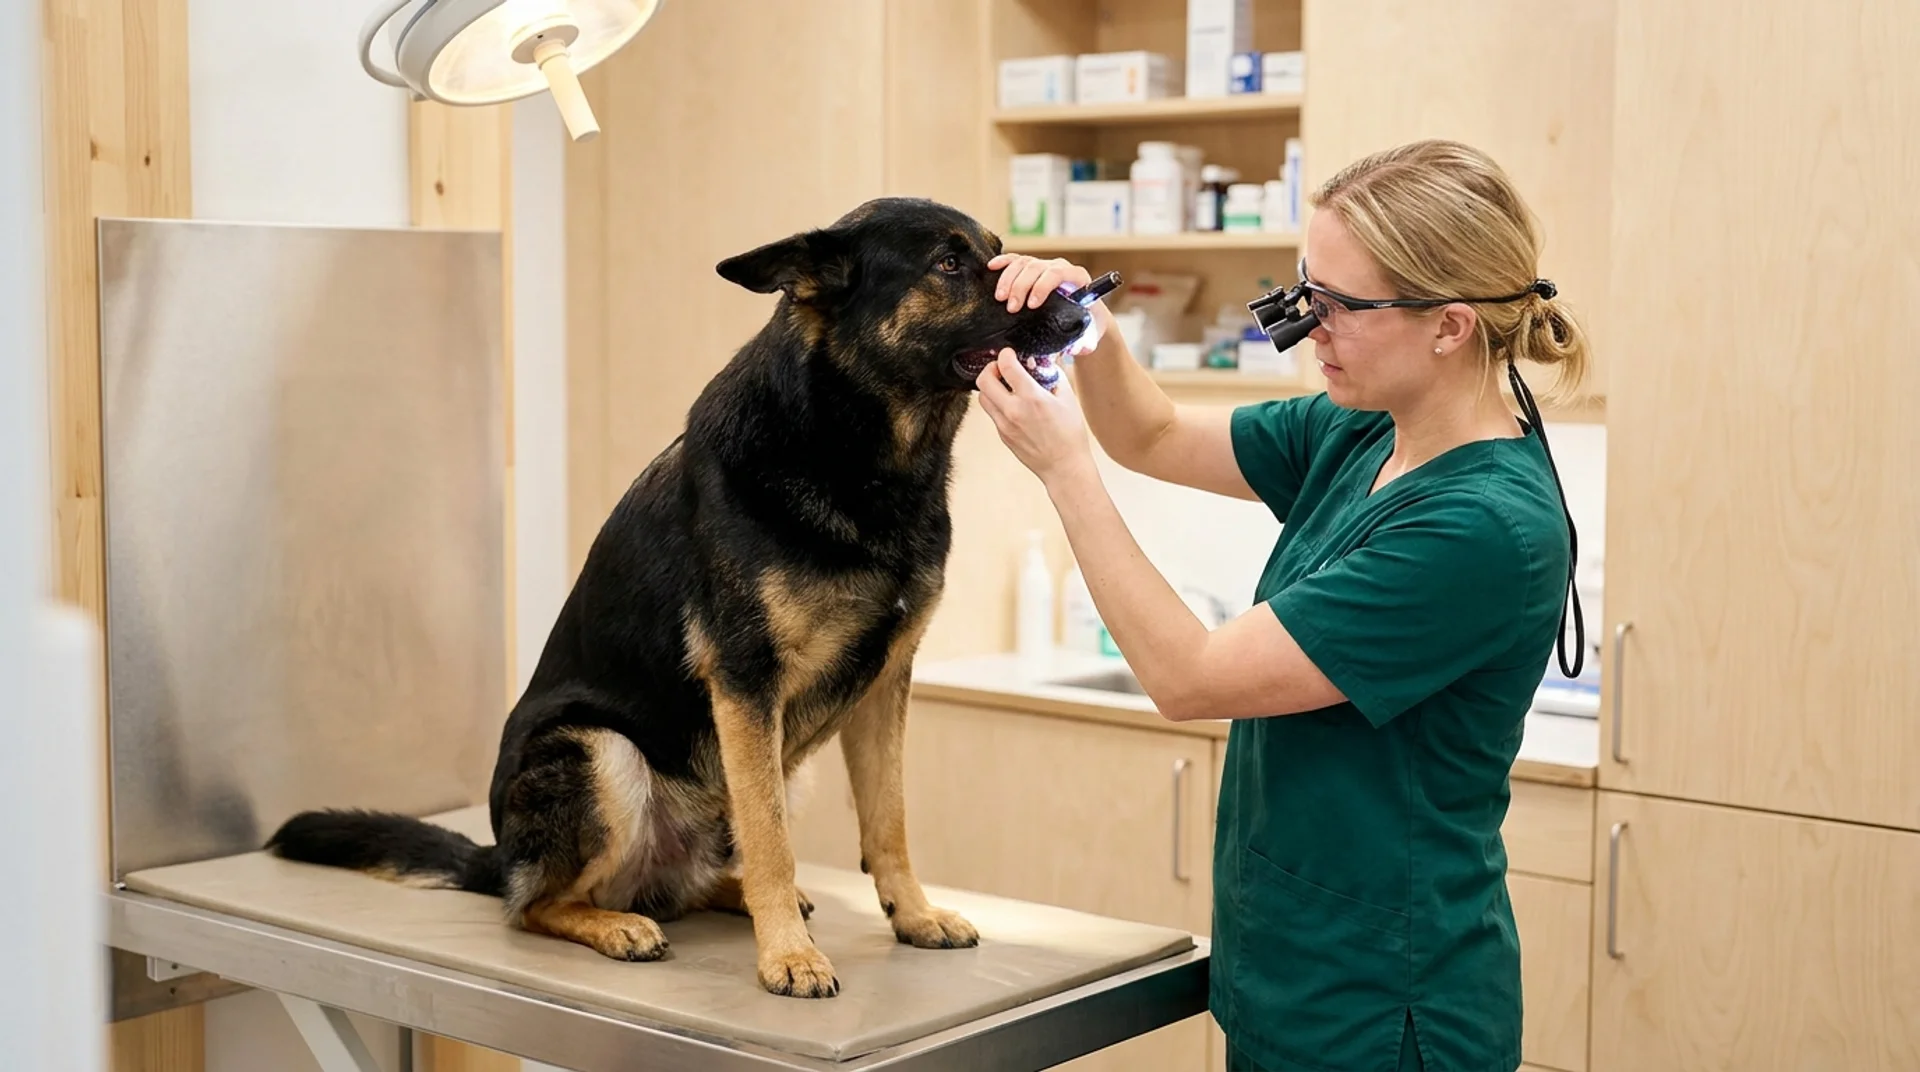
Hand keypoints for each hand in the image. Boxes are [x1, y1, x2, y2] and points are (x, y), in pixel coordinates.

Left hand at [976, 347, 1094, 485]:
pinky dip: (997, 403)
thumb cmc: (1070, 435)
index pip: (1006, 366)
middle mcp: (1013, 410)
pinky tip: (1012, 404)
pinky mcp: (1002, 435)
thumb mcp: (1067, 399)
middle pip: (983, 380)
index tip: (1009, 353)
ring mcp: (1004, 425)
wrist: (1064, 466)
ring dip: (990, 387)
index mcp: (1032, 398)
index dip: (1005, 354)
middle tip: (1001, 368)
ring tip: (1004, 386)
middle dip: (990, 368)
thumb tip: (1042, 363)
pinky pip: (992, 413)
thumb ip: (1053, 376)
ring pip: (982, 398)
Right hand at [988, 253, 1114, 355]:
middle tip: (1011, 308)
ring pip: (1023, 262)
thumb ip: (1085, 342)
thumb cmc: (1088, 323)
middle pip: (1035, 267)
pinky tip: (991, 268)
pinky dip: (1003, 262)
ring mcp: (1045, 265)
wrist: (1086, 315)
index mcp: (1078, 277)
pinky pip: (1016, 259)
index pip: (1057, 273)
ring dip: (1008, 279)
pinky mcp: (1032, 267)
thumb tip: (1075, 349)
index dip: (1042, 286)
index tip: (1031, 305)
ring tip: (1000, 298)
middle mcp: (1060, 267)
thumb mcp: (1090, 334)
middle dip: (1020, 286)